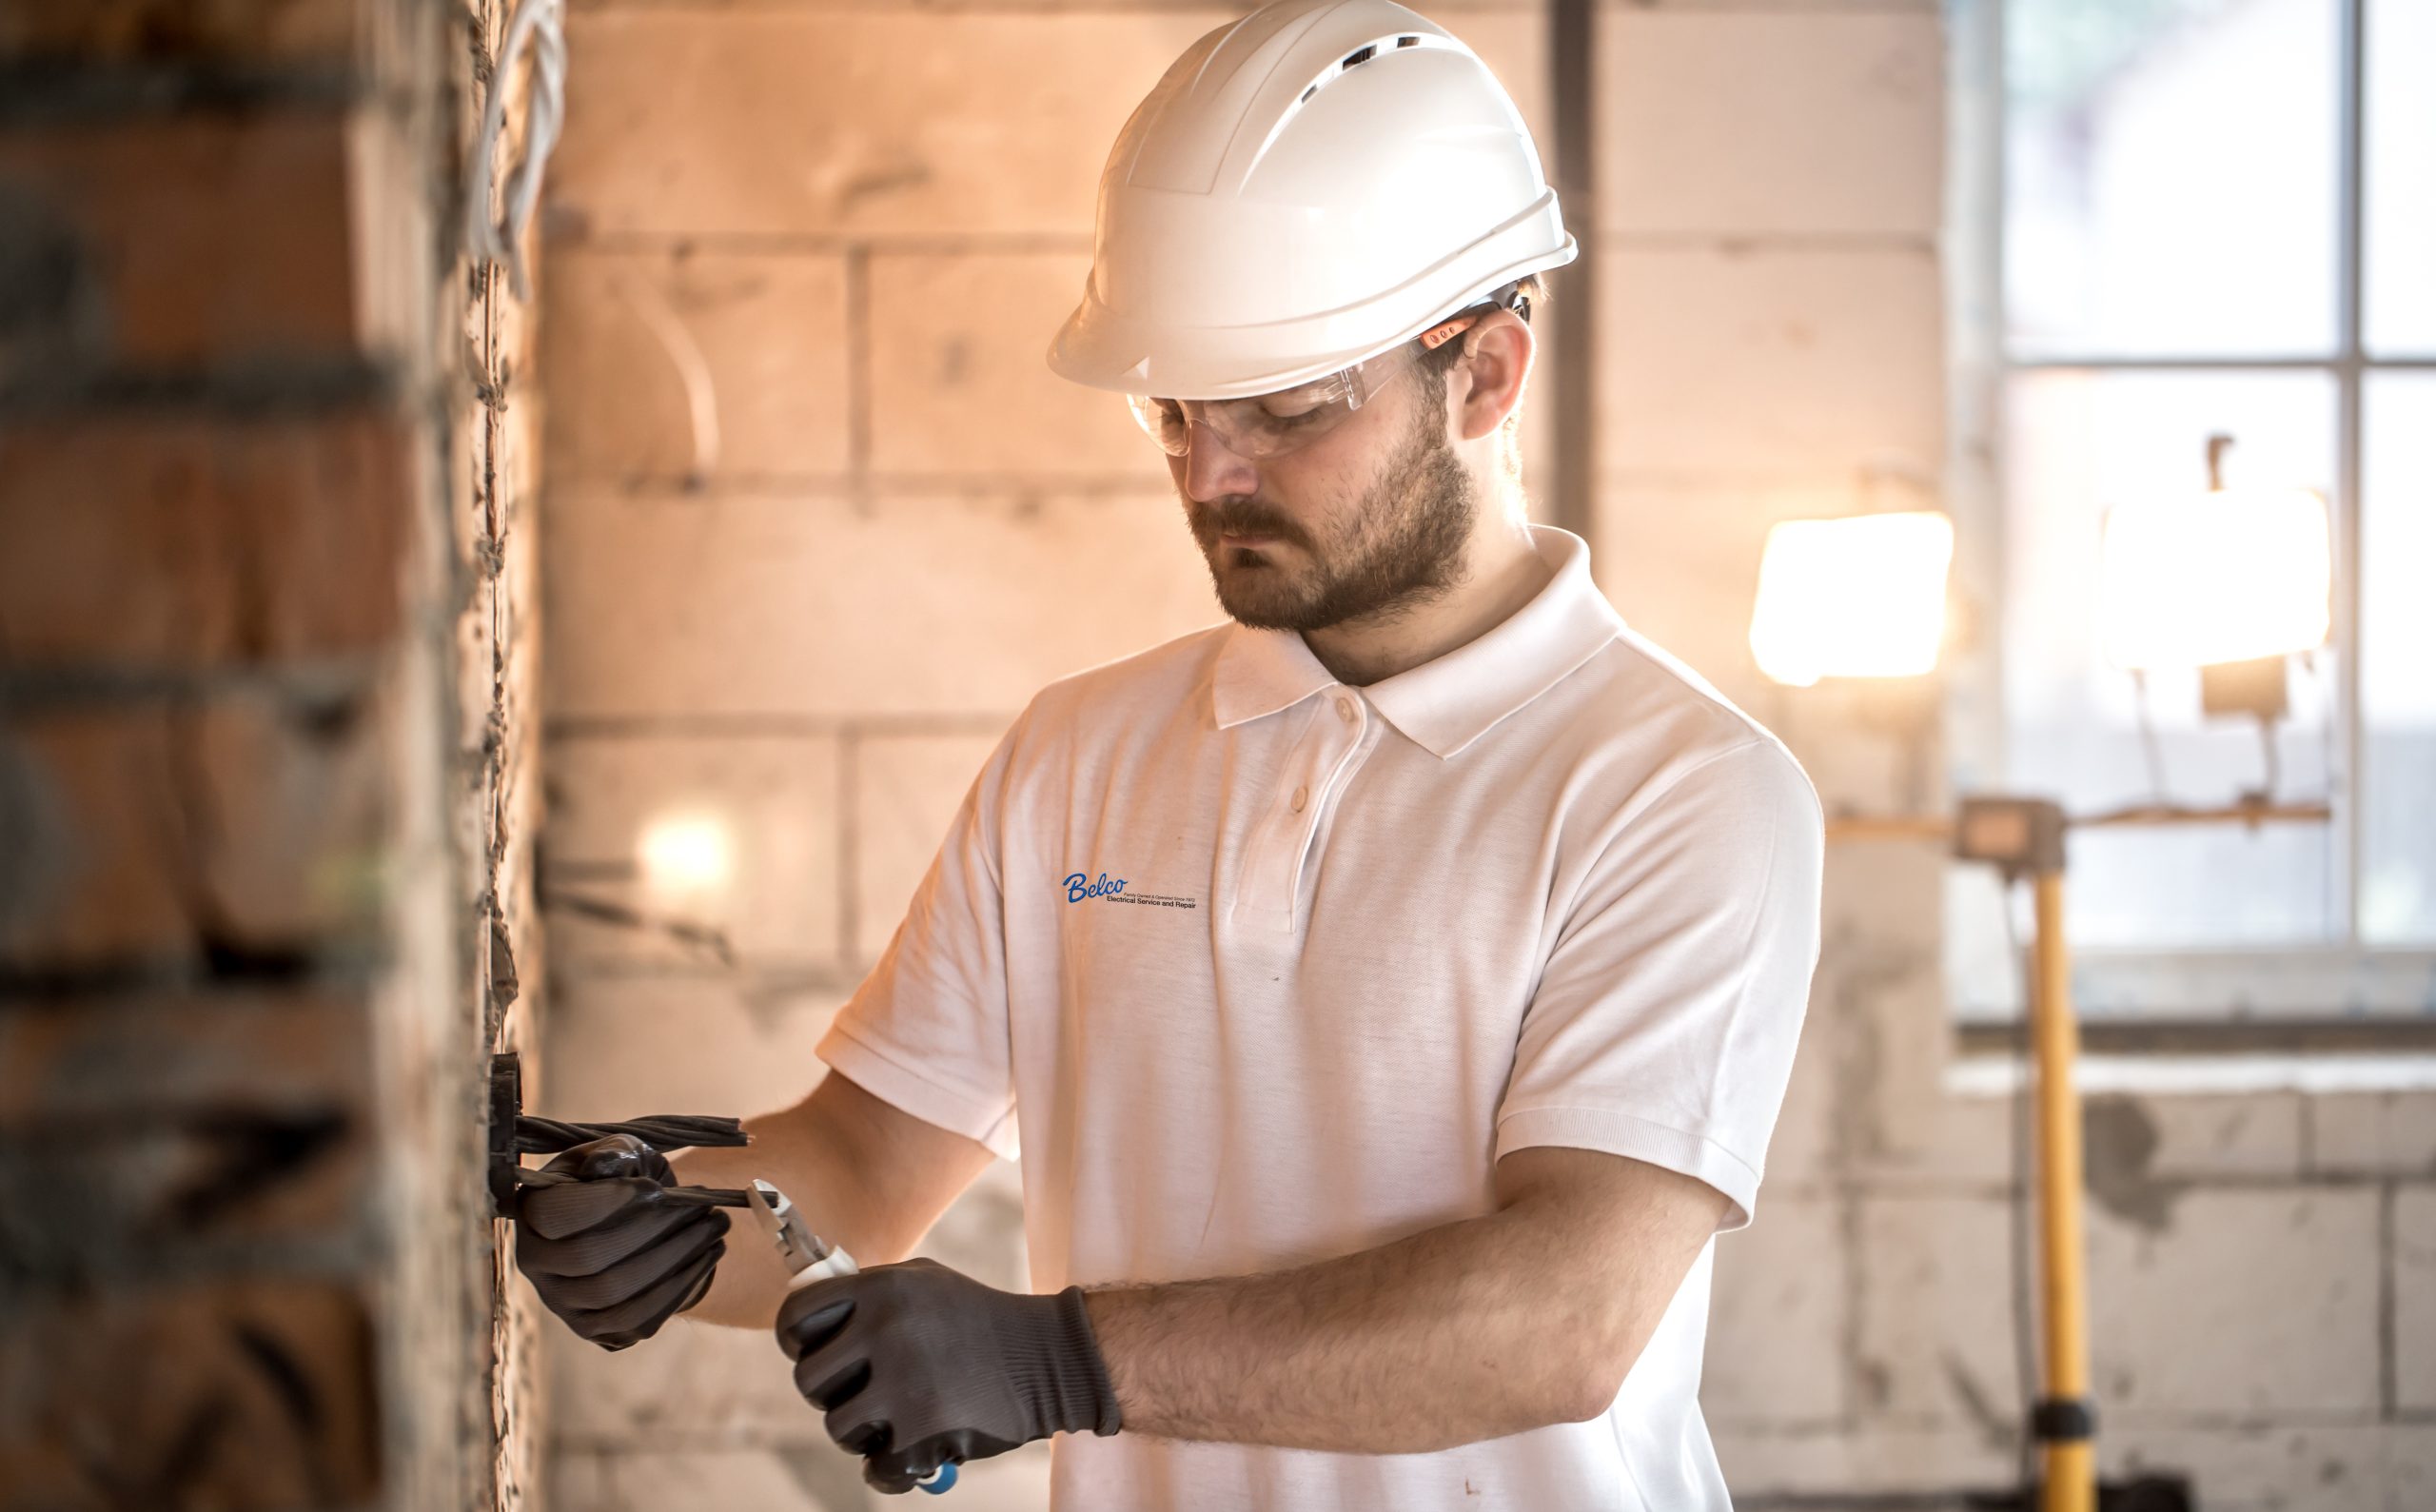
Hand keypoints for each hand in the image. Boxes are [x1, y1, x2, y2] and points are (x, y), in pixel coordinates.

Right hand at [512, 1133, 728, 1349]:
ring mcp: (563, 1304)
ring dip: (674, 1258)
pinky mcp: (596, 1331)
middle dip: (654, 1230)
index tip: (657, 1189)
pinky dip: (679, 1287)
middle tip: (703, 1206)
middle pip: (588, 1257)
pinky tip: (709, 1255)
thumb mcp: (622, 1151)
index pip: (556, 1215)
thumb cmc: (627, 1179)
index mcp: (530, 1213)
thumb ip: (614, 1153)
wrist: (642, 1224)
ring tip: (715, 1227)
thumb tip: (605, 1166)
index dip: (608, 1202)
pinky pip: (637, 1320)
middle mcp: (536, 1264)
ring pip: (614, 1294)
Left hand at [775, 1258, 1120, 1493]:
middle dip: (831, 1393)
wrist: (1049, 1358)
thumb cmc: (980, 1320)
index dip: (795, 1341)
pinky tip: (916, 1451)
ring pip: (837, 1426)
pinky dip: (891, 1469)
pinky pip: (875, 1468)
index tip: (809, 1354)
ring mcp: (903, 1382)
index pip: (796, 1318)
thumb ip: (868, 1293)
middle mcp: (885, 1330)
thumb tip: (808, 1315)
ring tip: (896, 1419)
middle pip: (808, 1380)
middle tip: (862, 1394)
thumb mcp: (924, 1282)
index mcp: (881, 1289)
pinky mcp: (923, 1432)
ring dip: (862, 1432)